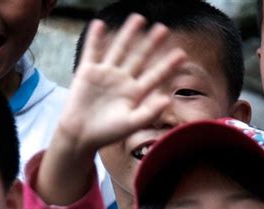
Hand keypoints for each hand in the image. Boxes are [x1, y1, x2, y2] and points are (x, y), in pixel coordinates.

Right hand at [56, 13, 185, 152]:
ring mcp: (105, 74)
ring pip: (119, 49)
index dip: (167, 65)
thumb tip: (168, 99)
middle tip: (164, 29)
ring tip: (139, 18)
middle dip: (151, 44)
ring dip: (128, 34)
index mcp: (134, 93)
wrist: (81, 135)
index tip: (182, 54)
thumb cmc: (107, 133)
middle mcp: (122, 81)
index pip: (155, 76)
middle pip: (139, 58)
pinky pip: (92, 51)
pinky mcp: (87, 72)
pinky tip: (99, 24)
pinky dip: (94, 38)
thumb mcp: (131, 124)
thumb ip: (149, 112)